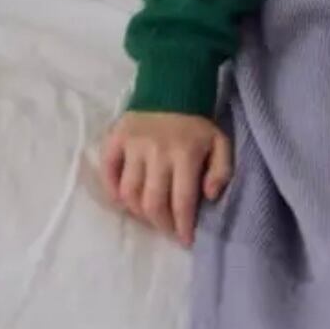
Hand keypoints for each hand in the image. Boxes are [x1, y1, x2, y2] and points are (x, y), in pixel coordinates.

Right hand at [99, 109, 232, 247]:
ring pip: (129, 192)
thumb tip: (208, 196)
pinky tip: (122, 200)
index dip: (183, 226)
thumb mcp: (220, 142)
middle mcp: (157, 152)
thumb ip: (221, 171)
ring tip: (149, 216)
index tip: (186, 241)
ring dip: (138, 212)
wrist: (172, 88)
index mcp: (185, 154)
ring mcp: (133, 146)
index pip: (182, 201)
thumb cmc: (197, 123)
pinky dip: (112, 190)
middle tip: (168, 230)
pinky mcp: (116, 139)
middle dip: (162, 224)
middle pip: (153, 202)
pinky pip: (108, 170)